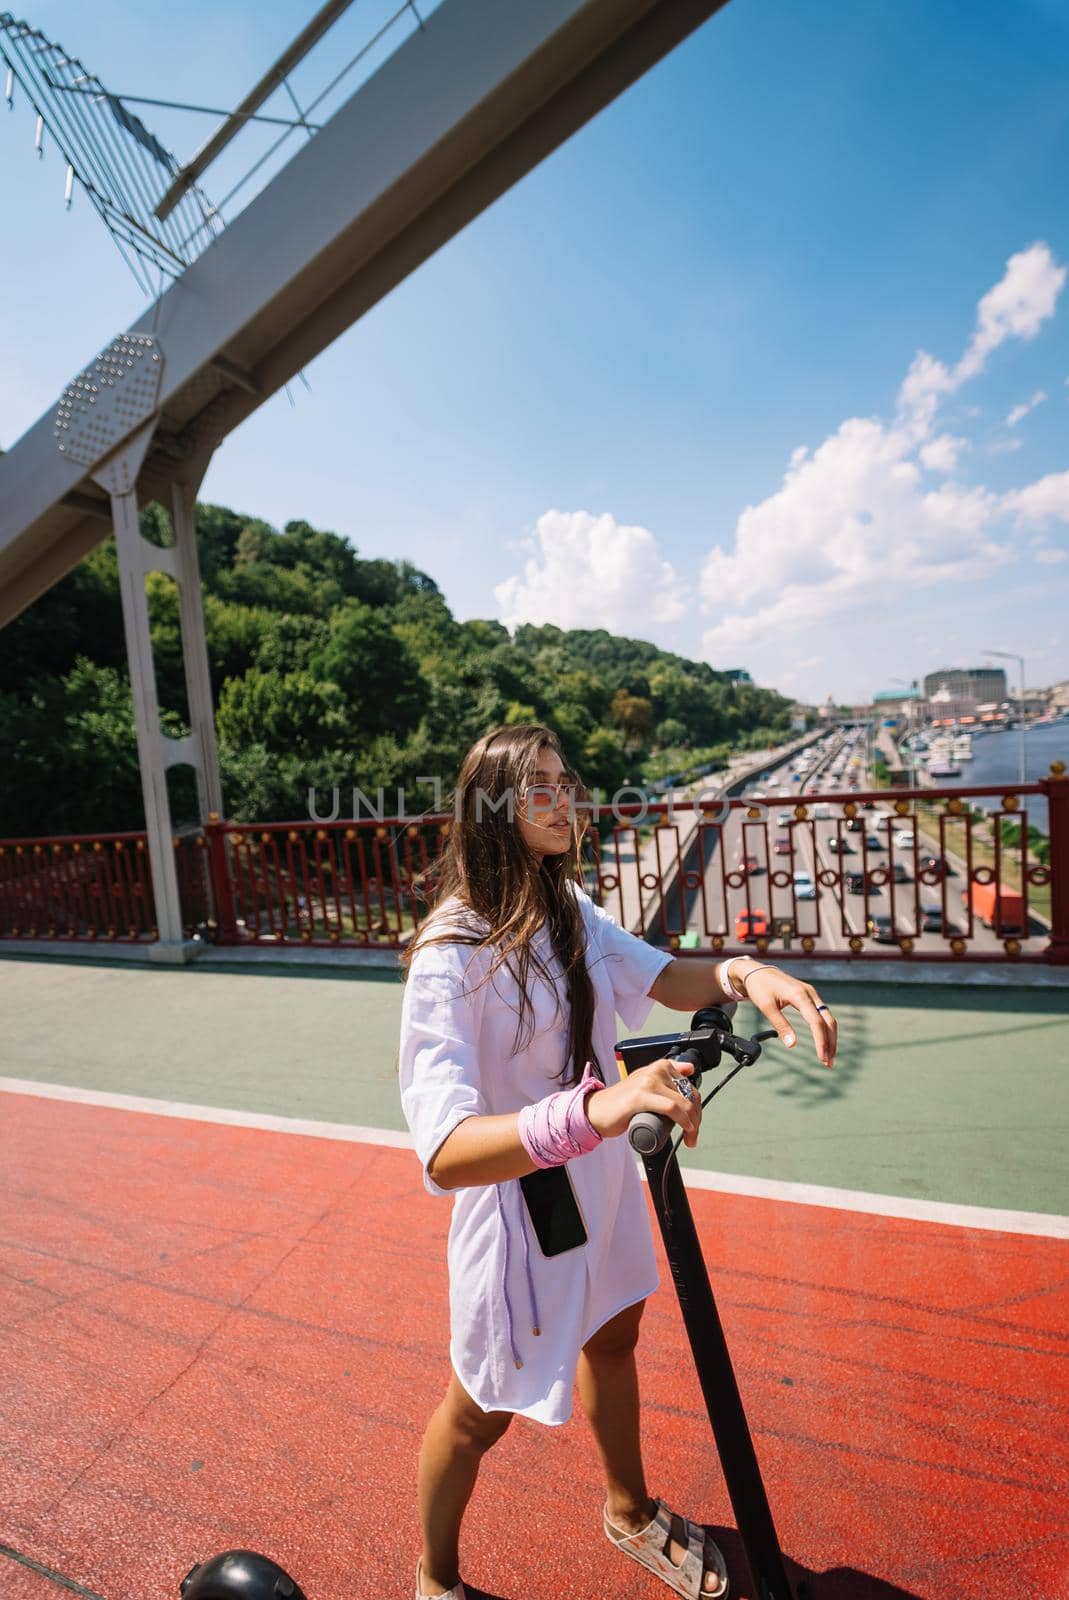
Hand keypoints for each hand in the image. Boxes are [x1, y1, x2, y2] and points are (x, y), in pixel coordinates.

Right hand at [587, 1057, 701, 1147]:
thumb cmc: (622, 1101)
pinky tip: (685, 1129)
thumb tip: (689, 1069)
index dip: (697, 1108)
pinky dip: (682, 1120)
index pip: (691, 1087)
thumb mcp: (646, 1082)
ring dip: (692, 1124)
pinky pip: (670, 1108)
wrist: (597, 1110)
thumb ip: (666, 1073)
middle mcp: (655, 1071)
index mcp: (660, 1066)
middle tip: (692, 1135)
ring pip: (683, 1103)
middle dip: (696, 1119)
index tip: (695, 1123)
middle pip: (689, 1096)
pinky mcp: (640, 1096)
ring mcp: (647, 1082)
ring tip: (689, 1138)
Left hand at [742, 966, 836, 1067]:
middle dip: (830, 1043)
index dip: (821, 1041)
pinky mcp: (809, 997)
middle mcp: (810, 993)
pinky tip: (824, 1042)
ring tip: (828, 1057)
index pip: (816, 1021)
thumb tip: (793, 1045)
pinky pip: (822, 1015)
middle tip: (829, 1063)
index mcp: (800, 995)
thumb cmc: (760, 988)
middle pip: (828, 1021)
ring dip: (830, 1038)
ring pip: (828, 1018)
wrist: (756, 972)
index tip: (821, 1058)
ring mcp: (811, 994)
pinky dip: (825, 1030)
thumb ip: (780, 1025)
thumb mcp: (767, 1007)